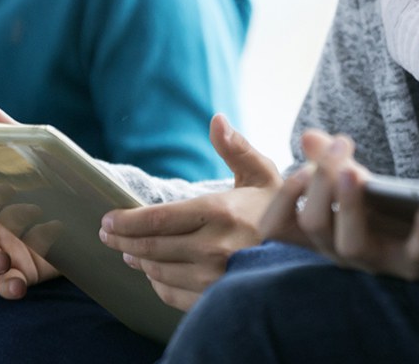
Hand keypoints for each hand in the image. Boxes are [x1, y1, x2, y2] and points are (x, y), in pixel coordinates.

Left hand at [99, 114, 279, 309]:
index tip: (107, 220)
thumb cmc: (282, 208)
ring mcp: (216, 278)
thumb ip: (235, 148)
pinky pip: (173, 294)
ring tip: (129, 251)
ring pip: (158, 271)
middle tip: (107, 234)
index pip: (157, 219)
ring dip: (138, 260)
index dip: (126, 221)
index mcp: (221, 212)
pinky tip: (153, 272)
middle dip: (122, 240)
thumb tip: (216, 119)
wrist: (310, 253)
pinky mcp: (217, 298)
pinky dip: (157, 283)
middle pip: (150, 247)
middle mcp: (215, 248)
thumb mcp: (262, 173)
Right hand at [260, 130, 418, 281]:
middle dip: (321, 183)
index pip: (279, 227)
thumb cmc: (386, 212)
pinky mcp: (415, 267)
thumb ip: (330, 162)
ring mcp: (377, 262)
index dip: (282, 200)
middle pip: (314, 225)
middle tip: (338, 147)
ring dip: (349, 206)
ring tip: (354, 173)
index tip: (301, 168)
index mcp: (321, 231)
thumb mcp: (357, 183)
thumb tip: (308, 135)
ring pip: (350, 245)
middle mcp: (340, 250)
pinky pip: (416, 254)